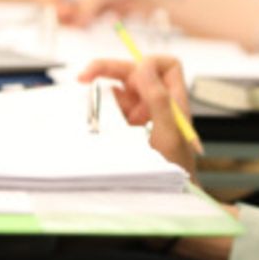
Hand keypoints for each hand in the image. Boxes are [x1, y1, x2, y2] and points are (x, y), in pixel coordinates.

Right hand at [78, 55, 196, 176]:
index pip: (166, 65)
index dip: (149, 63)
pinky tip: (88, 117)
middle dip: (109, 68)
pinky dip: (98, 108)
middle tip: (83, 76)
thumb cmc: (175, 168)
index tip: (132, 77)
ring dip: (101, 92)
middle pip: (135, 71)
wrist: (168, 196)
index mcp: (173, 99)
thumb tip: (143, 66)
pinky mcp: (126, 126)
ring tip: (84, 102)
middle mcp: (157, 102)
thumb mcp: (167, 134)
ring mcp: (141, 113)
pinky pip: (110, 108)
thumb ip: (159, 99)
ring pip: (119, 89)